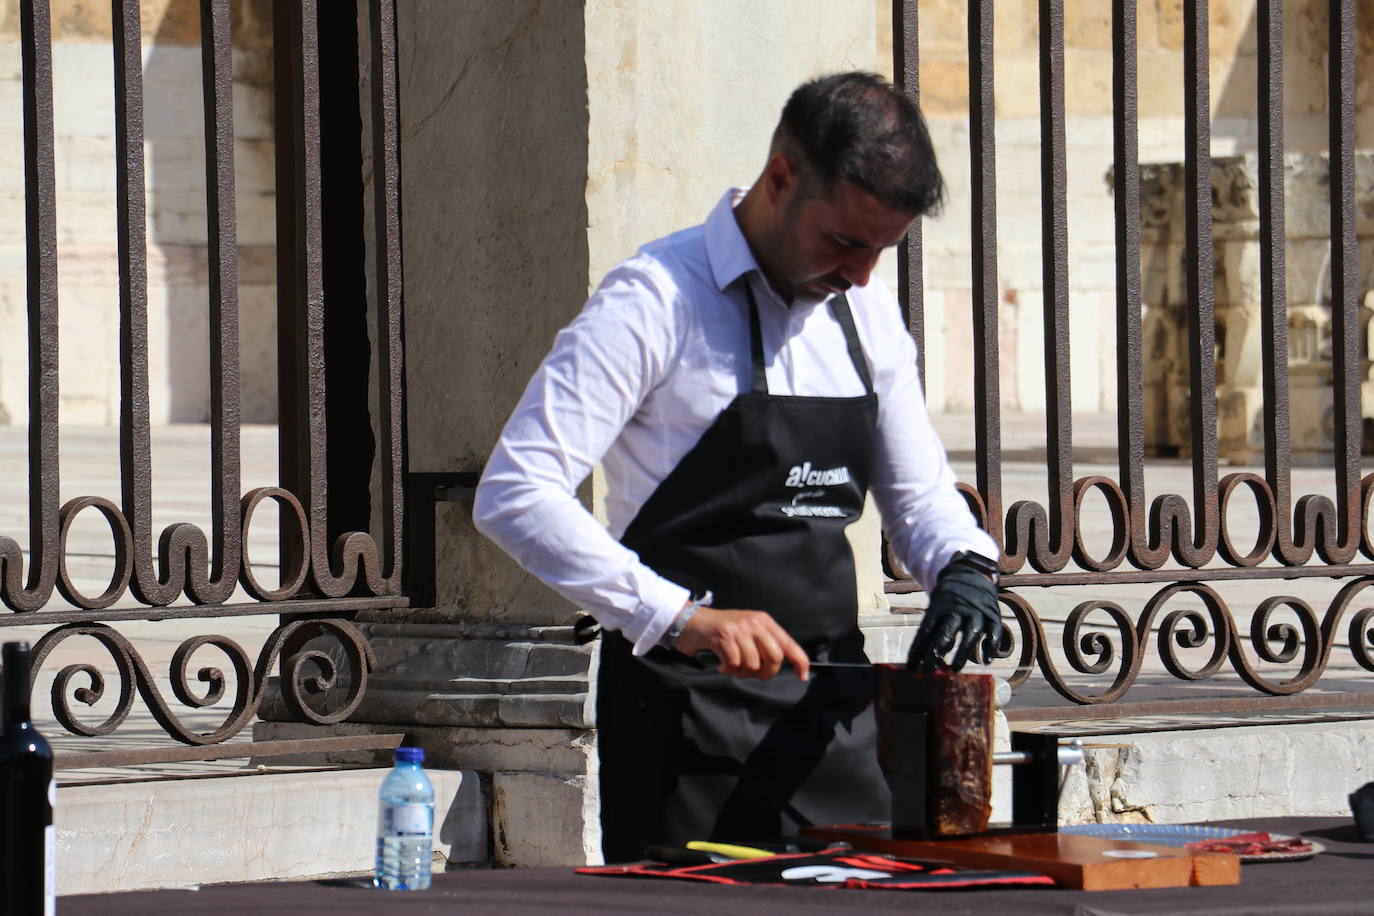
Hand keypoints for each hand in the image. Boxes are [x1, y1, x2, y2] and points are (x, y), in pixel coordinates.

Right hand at [673, 606, 809, 681]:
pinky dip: (727, 670)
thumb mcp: (747, 632)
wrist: (690, 621)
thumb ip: (763, 644)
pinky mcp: (723, 637)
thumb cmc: (720, 632)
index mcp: (764, 621)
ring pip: (753, 664)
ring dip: (742, 673)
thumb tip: (779, 665)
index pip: (788, 643)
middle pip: (774, 658)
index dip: (799, 661)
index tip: (802, 676)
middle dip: (765, 673)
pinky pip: (734, 664)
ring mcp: (738, 629)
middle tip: (751, 673)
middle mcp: (754, 623)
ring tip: (731, 666)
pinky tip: (721, 663)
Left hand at [905, 563, 1001, 671]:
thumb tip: (919, 658)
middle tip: (926, 672)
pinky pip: (993, 632)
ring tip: (954, 669)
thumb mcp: (936, 608)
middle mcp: (957, 609)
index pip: (926, 632)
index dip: (918, 650)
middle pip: (945, 634)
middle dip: (935, 654)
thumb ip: (932, 631)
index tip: (910, 667)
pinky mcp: (992, 614)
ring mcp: (976, 611)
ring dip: (962, 652)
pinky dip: (990, 646)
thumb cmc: (948, 599)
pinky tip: (987, 661)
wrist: (971, 573)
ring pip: (969, 634)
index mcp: (939, 607)